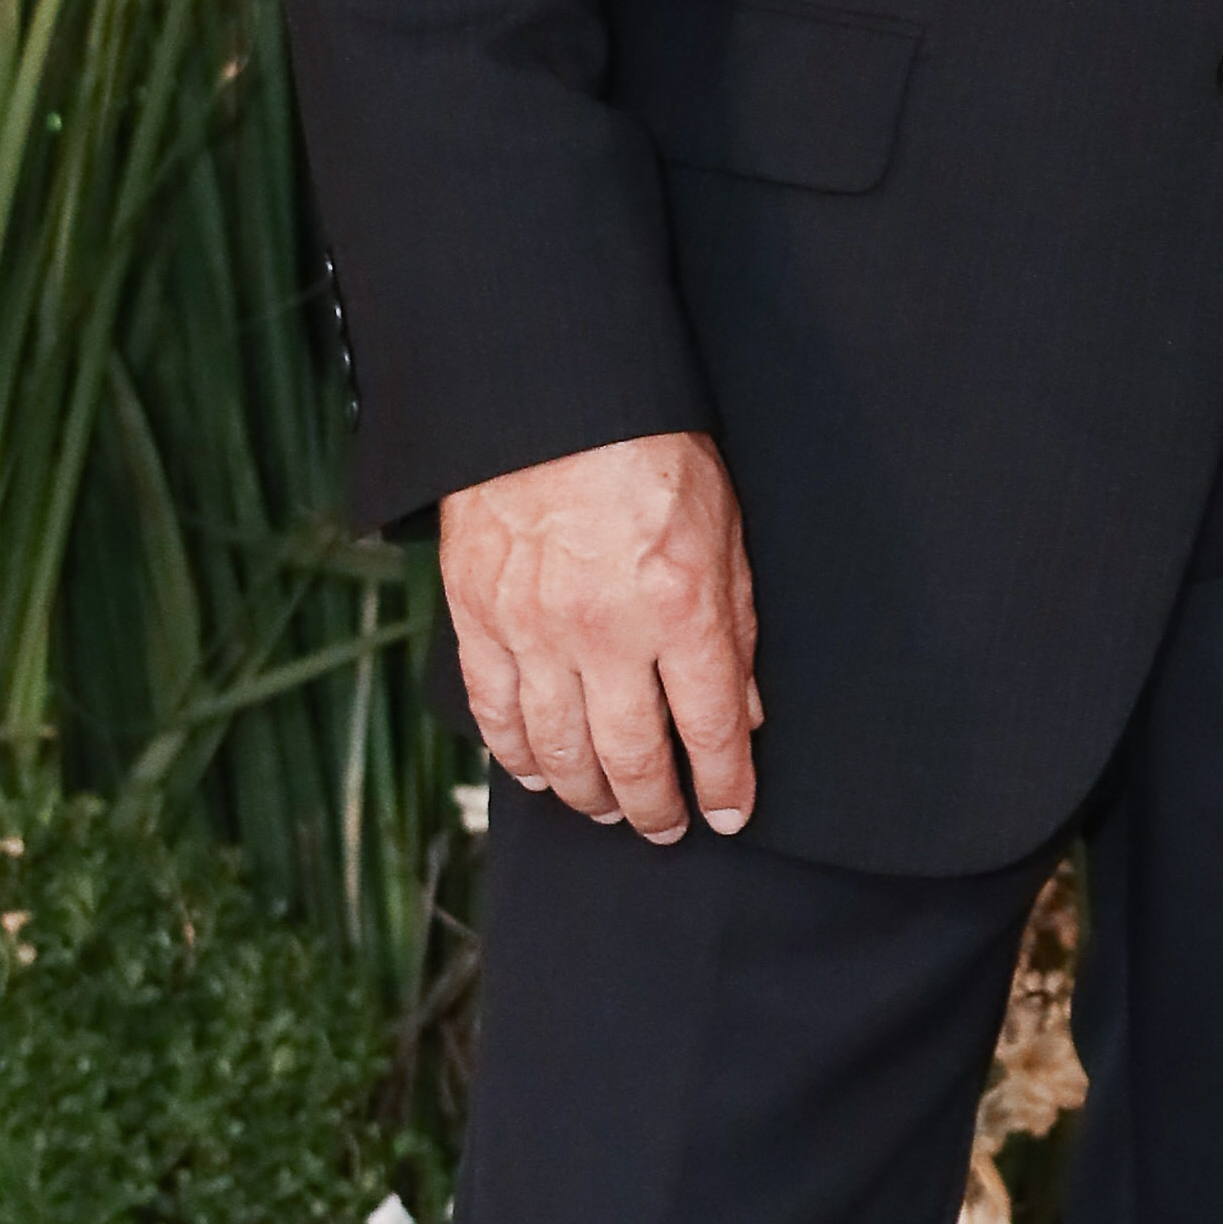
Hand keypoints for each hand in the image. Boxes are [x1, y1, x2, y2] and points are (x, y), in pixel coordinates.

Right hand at [440, 429, 758, 837]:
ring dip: (588, 794)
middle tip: (666, 827)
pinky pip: (495, 712)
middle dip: (656, 807)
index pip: (712, 729)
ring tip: (607, 809)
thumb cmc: (651, 449)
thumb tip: (744, 709)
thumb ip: (735, 625)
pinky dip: (516, 756)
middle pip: (633, 757)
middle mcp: (607, 633)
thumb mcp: (723, 530)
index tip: (729, 813)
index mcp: (681, 608)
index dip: (725, 784)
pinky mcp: (478, 617)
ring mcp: (534, 630)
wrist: (552, 396)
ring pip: (560, 750)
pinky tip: (538, 775)